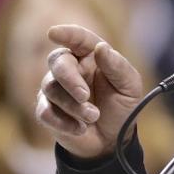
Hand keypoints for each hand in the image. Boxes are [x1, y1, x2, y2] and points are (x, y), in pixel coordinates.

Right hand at [35, 25, 143, 159]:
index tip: (53, 33)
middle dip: (70, 79)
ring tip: (94, 116)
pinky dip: (64, 122)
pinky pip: (45, 111)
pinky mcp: (47, 110)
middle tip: (85, 96)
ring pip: (51, 89)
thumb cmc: (121, 106)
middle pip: (58, 62)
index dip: (66, 33)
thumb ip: (118, 66)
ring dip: (74, 106)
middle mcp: (71, 69)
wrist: (111, 140)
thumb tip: (101, 47)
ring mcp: (56, 89)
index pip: (78, 38)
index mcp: (92, 57)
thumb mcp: (129, 87)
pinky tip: (80, 129)